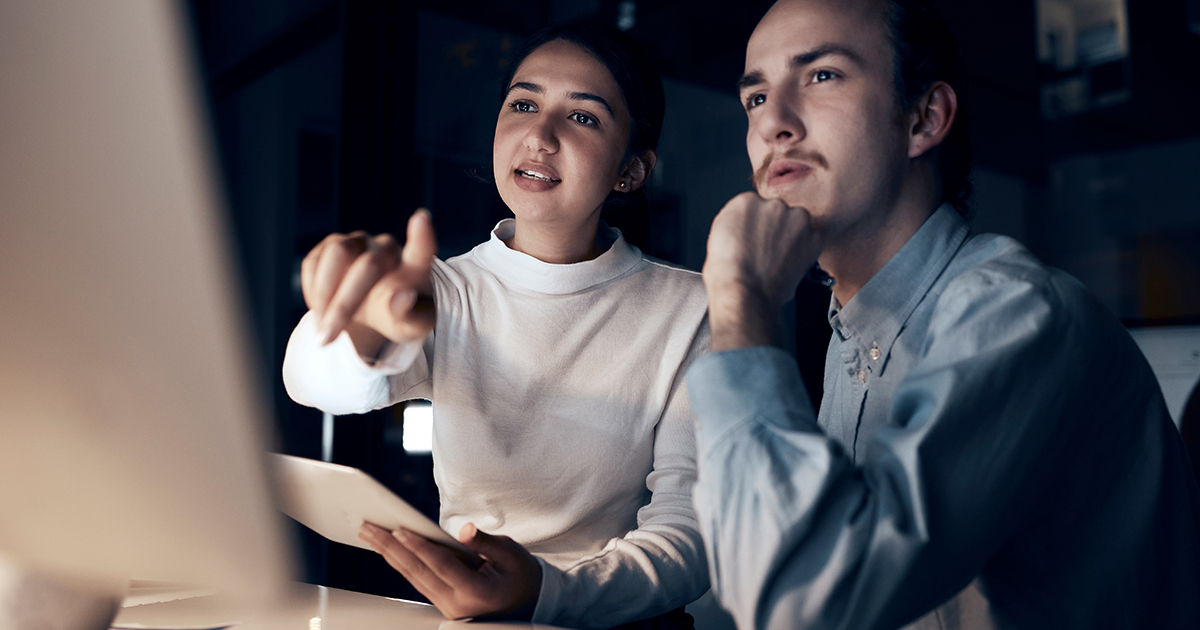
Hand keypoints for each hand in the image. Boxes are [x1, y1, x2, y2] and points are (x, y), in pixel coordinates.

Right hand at [299, 209, 437, 357]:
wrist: (375, 311)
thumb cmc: (398, 317)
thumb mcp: (409, 327)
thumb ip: (410, 316)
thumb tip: (402, 297)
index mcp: (416, 268)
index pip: (422, 249)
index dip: (422, 236)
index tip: (421, 219)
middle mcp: (387, 248)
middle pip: (367, 265)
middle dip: (343, 305)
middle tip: (328, 339)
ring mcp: (359, 241)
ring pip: (336, 254)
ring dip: (323, 295)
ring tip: (323, 330)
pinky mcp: (332, 245)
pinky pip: (314, 263)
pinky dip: (313, 291)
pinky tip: (322, 311)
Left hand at [358, 522, 542, 620]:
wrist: (529, 603)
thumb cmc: (521, 575)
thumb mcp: (512, 554)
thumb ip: (486, 542)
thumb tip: (465, 530)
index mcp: (477, 593)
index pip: (442, 566)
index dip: (420, 547)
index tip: (400, 529)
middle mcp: (458, 605)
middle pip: (418, 572)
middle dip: (391, 548)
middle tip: (369, 527)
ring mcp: (448, 608)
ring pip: (413, 577)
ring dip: (390, 554)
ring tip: (371, 534)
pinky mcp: (443, 603)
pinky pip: (418, 580)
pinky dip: (402, 562)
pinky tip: (388, 548)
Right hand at [702, 192, 823, 349]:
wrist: (744, 292)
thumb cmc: (729, 273)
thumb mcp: (721, 237)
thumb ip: (741, 224)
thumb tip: (753, 227)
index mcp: (745, 201)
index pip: (758, 207)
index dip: (758, 226)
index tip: (757, 238)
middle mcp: (772, 204)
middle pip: (778, 212)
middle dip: (776, 229)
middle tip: (767, 251)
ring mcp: (795, 218)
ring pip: (797, 223)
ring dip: (792, 237)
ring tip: (778, 259)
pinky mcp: (813, 235)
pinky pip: (814, 238)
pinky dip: (807, 250)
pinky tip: (790, 263)